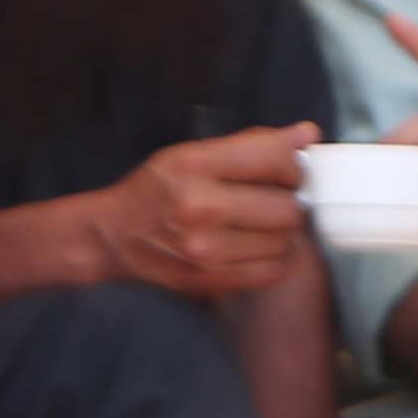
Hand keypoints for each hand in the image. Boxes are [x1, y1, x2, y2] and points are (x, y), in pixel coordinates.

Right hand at [80, 124, 312, 300]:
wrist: (112, 238)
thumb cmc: (154, 192)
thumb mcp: (190, 154)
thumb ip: (249, 144)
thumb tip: (305, 136)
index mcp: (194, 166)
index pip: (274, 158)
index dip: (294, 163)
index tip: (290, 168)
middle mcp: (198, 208)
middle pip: (287, 207)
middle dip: (288, 201)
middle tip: (272, 199)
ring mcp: (204, 250)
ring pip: (284, 241)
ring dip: (280, 232)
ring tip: (257, 224)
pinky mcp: (210, 281)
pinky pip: (271, 270)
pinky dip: (271, 258)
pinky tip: (252, 247)